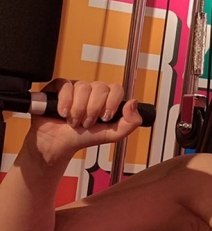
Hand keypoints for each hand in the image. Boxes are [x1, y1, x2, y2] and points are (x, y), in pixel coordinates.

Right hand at [29, 80, 143, 163]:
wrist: (57, 145)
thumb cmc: (82, 138)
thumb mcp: (112, 135)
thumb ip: (130, 122)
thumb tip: (134, 103)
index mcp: (106, 99)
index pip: (116, 89)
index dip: (111, 103)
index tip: (105, 117)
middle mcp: (92, 91)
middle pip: (100, 88)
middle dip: (93, 110)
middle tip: (87, 123)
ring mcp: (76, 88)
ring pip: (83, 87)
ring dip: (79, 109)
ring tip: (74, 121)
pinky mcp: (59, 87)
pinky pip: (66, 85)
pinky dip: (65, 102)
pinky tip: (63, 113)